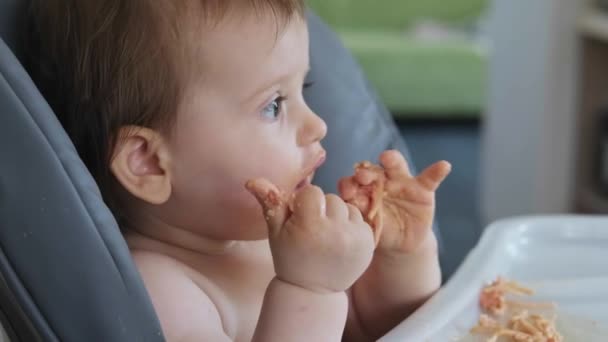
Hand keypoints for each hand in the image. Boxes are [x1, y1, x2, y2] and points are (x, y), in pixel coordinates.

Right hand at [246, 179, 374, 292]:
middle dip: (322, 209)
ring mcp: (356, 237)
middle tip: (314, 230)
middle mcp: (337, 230)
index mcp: (311, 225)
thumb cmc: (290, 258)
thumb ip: (269, 203)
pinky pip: (360, 220)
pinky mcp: (369, 243)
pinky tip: (340, 241)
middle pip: (331, 198)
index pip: (312, 192)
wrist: (313, 291)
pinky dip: (351, 226)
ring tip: (328, 235)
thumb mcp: (275, 232)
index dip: (304, 203)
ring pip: (347, 207)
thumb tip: (252, 180)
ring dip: (338, 216)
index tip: (300, 219)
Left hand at [338, 150, 450, 254]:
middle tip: (361, 176)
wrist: (401, 242)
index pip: (355, 181)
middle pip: (374, 169)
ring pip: (397, 166)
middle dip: (367, 171)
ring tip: (387, 158)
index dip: (350, 184)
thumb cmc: (379, 230)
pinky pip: (431, 178)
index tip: (346, 191)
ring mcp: (403, 183)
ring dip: (391, 160)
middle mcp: (382, 180)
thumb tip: (347, 208)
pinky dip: (437, 171)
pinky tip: (444, 166)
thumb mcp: (369, 224)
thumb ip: (361, 213)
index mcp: (364, 188)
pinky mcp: (423, 190)